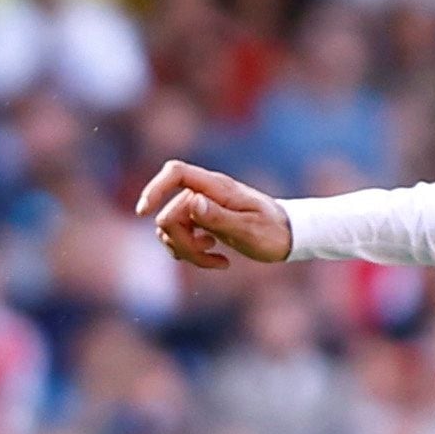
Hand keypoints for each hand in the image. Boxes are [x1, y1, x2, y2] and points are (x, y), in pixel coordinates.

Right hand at [135, 160, 291, 272]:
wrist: (290, 236)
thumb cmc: (274, 232)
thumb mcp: (249, 229)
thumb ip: (218, 216)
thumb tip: (191, 202)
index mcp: (217, 187)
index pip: (176, 173)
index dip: (155, 188)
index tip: (144, 212)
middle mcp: (206, 194)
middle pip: (169, 213)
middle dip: (181, 241)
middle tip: (209, 252)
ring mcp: (202, 208)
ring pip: (171, 229)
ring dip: (186, 250)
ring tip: (216, 258)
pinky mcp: (203, 222)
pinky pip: (181, 238)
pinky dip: (192, 254)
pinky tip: (217, 260)